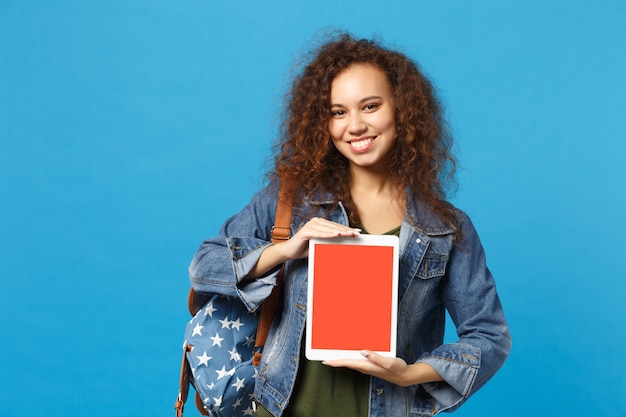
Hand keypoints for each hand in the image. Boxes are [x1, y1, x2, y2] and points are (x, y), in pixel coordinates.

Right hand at [278, 217, 360, 260]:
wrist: (289, 252)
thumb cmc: (305, 249)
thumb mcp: (320, 245)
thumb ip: (330, 243)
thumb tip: (344, 244)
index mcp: (321, 224)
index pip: (336, 227)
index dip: (347, 229)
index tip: (357, 232)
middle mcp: (316, 222)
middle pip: (334, 227)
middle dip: (346, 230)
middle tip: (356, 233)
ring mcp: (310, 225)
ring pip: (328, 229)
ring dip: (340, 231)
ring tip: (349, 234)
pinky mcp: (305, 231)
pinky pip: (319, 233)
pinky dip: (328, 234)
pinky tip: (336, 235)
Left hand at [323, 350, 442, 386]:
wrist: (403, 376)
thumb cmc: (397, 369)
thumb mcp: (389, 362)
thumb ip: (376, 357)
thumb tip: (363, 351)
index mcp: (367, 366)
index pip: (348, 363)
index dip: (336, 362)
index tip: (325, 361)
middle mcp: (365, 367)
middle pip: (346, 363)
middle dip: (335, 359)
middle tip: (324, 356)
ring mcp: (367, 366)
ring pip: (350, 361)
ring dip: (341, 358)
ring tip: (332, 353)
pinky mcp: (370, 364)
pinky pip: (356, 360)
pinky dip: (350, 356)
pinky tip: (348, 352)